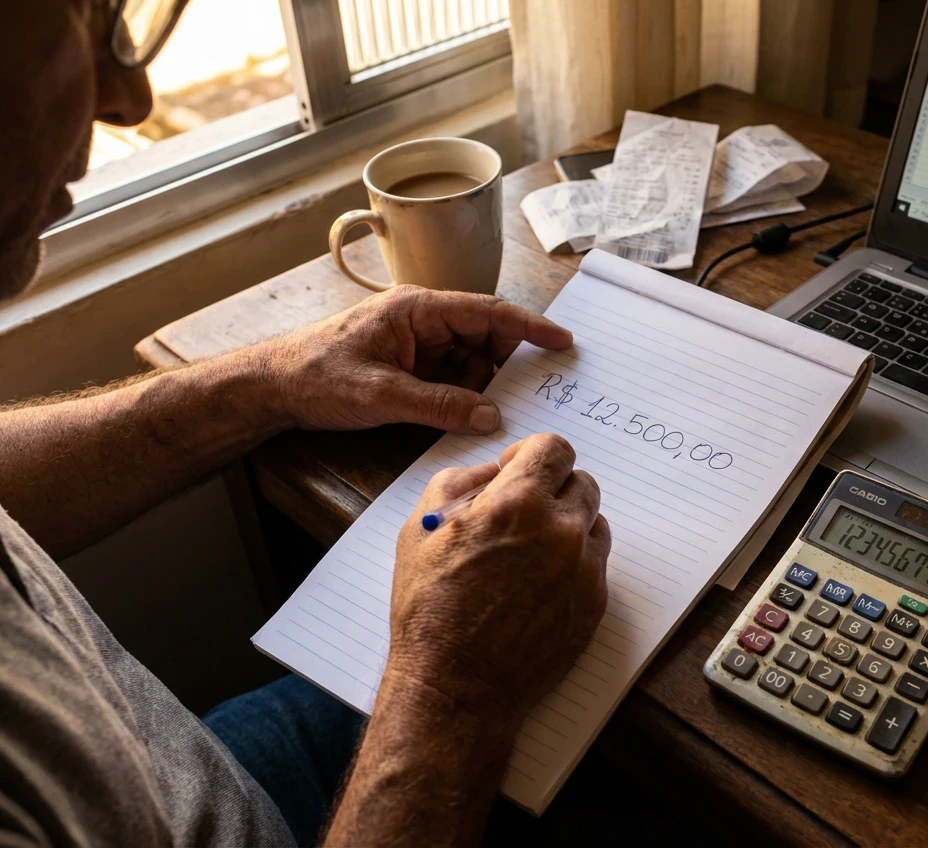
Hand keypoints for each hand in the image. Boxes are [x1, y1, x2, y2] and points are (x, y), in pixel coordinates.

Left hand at [254, 286, 572, 433]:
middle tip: (533, 394)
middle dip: (506, 367)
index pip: (487, 312)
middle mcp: (421, 322)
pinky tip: (466, 419)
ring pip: (469, 363)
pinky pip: (450, 380)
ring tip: (491, 415)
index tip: (563, 341)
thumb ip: (438, 405)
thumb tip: (490, 416)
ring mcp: (416, 346)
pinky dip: (462, 399)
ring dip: (481, 389)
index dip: (529, 327)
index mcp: (417, 310)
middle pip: (484, 338)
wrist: (269, 389)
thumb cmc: (314, 376)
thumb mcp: (380, 396)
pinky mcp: (408, 368)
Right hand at [385, 433, 609, 719]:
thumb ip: (459, 483)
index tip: (519, 470)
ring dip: (569, 524)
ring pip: (594, 521)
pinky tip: (540, 583)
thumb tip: (493, 470)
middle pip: (582, 482)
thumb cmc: (430, 609)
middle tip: (524, 513)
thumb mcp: (420, 529)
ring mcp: (583, 568)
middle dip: (553, 488)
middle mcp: (560, 530)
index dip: (535, 455)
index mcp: (516, 503)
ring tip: (531, 551)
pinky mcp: (595, 602)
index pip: (555, 448)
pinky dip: (574, 563)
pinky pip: (596, 562)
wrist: (457, 685)